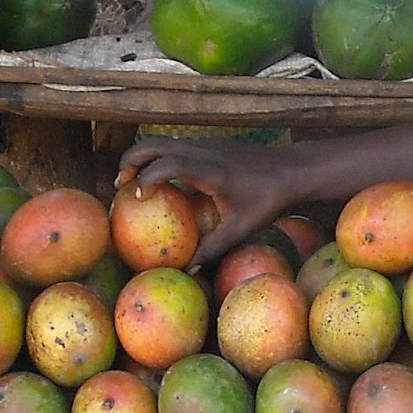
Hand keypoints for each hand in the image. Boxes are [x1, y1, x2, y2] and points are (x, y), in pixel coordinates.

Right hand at [117, 136, 310, 265]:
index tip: (138, 197)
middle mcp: (204, 151)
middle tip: (119, 185)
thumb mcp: (241, 229)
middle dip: (131, 160)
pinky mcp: (209, 143)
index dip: (149, 177)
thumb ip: (213, 248)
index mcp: (211, 171)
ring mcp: (206, 143)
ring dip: (142, 156)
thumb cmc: (269, 200)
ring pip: (163, 140)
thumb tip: (189, 271)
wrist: (292, 170)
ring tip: (130, 181)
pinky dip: (157, 156)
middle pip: (155, 144)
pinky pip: (175, 144)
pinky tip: (157, 179)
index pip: (170, 164)